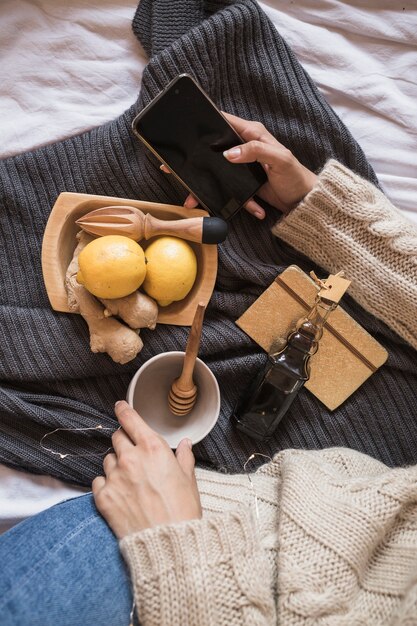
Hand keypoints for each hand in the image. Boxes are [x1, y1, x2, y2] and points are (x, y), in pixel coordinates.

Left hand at [92, 401, 201, 538]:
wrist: (167, 544)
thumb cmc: (182, 511)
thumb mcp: (189, 479)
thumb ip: (184, 457)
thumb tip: (184, 444)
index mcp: (153, 448)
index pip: (130, 419)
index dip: (123, 410)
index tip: (120, 407)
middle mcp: (131, 458)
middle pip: (117, 437)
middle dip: (124, 440)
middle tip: (133, 452)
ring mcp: (115, 477)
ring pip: (108, 459)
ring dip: (116, 464)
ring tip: (130, 479)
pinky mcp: (103, 497)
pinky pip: (99, 481)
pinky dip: (107, 484)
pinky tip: (120, 493)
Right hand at [161, 112, 316, 218]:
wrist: (304, 201)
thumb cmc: (295, 176)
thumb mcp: (278, 159)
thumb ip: (255, 151)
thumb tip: (229, 153)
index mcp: (252, 134)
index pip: (224, 122)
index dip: (205, 124)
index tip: (186, 132)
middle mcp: (245, 148)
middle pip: (214, 150)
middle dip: (196, 161)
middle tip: (174, 167)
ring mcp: (244, 167)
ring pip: (218, 174)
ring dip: (207, 188)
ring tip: (192, 198)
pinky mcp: (245, 184)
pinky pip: (233, 192)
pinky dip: (239, 203)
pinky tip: (251, 210)